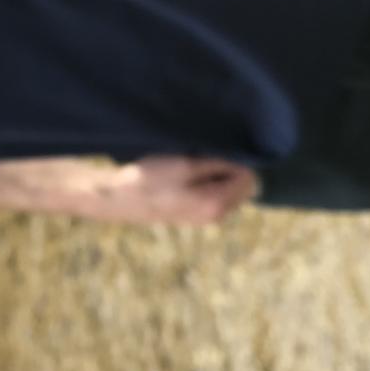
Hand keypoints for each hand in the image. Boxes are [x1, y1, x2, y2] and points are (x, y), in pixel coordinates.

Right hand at [80, 156, 260, 225]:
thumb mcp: (187, 164)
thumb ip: (220, 163)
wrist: (120, 199)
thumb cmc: (151, 178)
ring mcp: (206, 218)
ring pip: (230, 189)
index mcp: (217, 204)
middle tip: (201, 159)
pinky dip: (208, 183)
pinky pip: (217, 194)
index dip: (234, 160)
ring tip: (191, 167)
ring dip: (218, 175)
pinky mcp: (196, 215)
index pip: (248, 177)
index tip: (211, 152)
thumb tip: (246, 164)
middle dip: (229, 169)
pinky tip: (186, 177)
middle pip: (243, 185)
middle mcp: (216, 216)